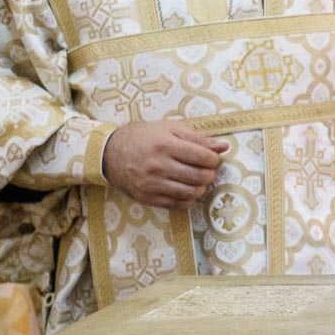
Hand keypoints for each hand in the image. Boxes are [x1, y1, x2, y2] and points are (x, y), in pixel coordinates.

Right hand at [102, 120, 228, 209]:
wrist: (110, 153)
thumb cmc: (143, 137)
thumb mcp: (169, 129)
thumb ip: (198, 138)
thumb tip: (224, 146)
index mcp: (164, 145)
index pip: (203, 157)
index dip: (214, 159)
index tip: (212, 158)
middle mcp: (157, 166)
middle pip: (200, 176)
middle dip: (210, 173)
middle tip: (208, 169)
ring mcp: (151, 184)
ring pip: (191, 192)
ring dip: (201, 187)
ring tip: (198, 179)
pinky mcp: (147, 198)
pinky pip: (178, 204)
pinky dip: (188, 198)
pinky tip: (187, 189)